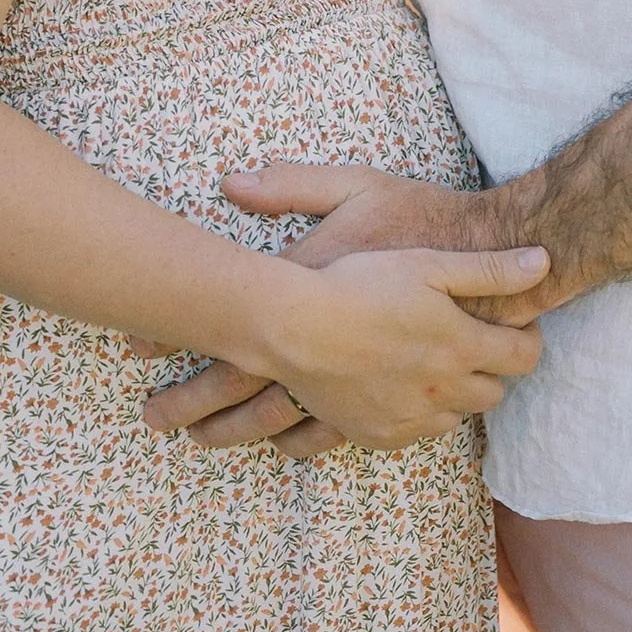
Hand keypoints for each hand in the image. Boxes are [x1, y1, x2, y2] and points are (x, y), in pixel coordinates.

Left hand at [141, 164, 547, 453]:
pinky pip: (334, 436)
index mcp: (314, 289)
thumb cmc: (422, 215)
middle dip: (193, 401)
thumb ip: (292, 186)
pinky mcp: (391, 404)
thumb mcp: (358, 187)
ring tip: (192, 438)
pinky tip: (274, 448)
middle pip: (246, 384)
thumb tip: (230, 182)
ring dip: (233, 430)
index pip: (232, 319)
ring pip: (282, 419)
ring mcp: (359, 382)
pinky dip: (295, 444)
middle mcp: (332, 345)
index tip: (135, 349)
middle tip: (150, 417)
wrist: (496, 255)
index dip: (182, 335)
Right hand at [236, 241, 548, 451]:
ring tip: (429, 358)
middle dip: (491, 367)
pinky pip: (415, 431)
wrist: (296, 327)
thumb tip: (545, 262)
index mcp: (463, 346)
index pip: (524, 357)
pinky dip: (417, 410)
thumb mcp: (429, 265)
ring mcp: (411, 418)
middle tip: (470, 339)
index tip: (514, 324)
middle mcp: (445, 390)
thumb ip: (490, 269)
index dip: (526, 339)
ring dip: (455, 391)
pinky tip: (396, 381)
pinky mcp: (378, 435)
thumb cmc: (361, 284)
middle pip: (494, 392)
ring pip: (456, 414)